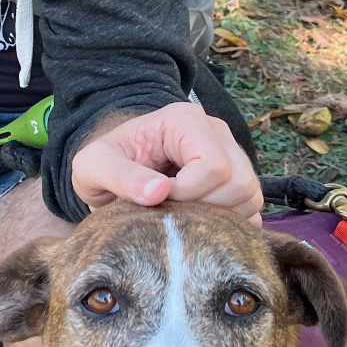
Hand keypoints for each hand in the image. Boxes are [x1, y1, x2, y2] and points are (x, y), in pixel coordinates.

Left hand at [72, 102, 262, 223]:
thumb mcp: (93, 166)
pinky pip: (253, 211)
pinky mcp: (241, 182)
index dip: (189, 193)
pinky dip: (230, 225)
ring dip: (220, 218)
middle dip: (206, 208)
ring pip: (251, 197)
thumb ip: (119, 176)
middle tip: (174, 212)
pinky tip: (201, 223)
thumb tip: (158, 192)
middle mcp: (218, 133)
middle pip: (240, 183)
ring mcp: (235, 156)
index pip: (214, 165)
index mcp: (185, 121)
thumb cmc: (107, 164)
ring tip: (186, 217)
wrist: (118, 167)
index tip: (159, 200)